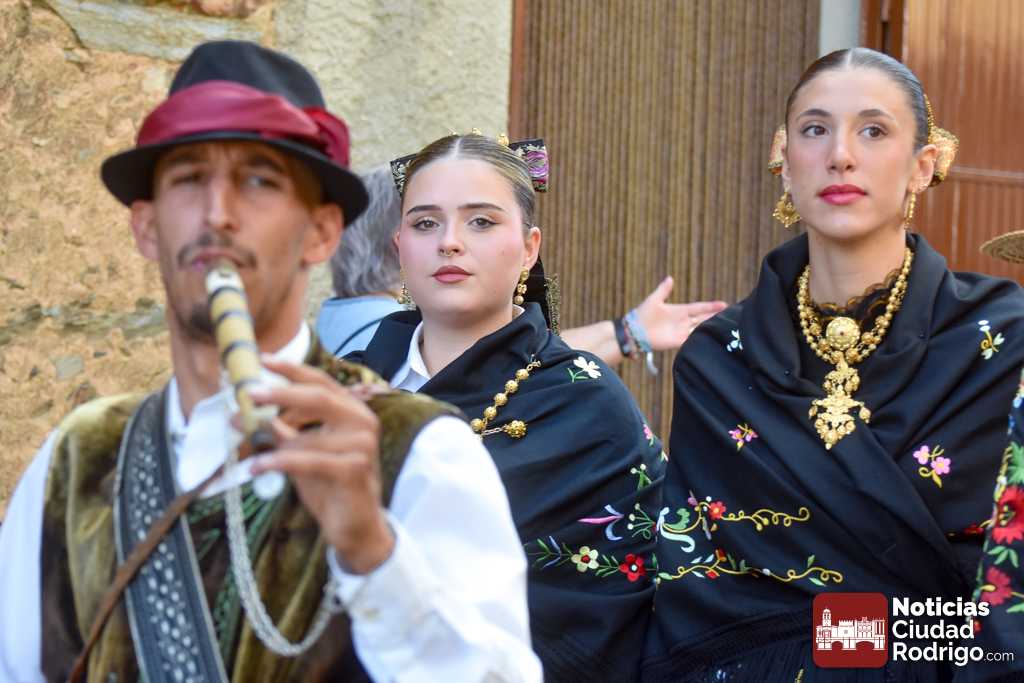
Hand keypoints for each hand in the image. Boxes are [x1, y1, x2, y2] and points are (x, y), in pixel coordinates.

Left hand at [248, 358, 393, 574]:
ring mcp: (362, 445)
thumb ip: (278, 431)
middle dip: (281, 394)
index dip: (292, 370)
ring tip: (252, 453)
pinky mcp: (355, 469)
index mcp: (352, 411)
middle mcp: (362, 422)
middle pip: (319, 396)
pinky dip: (279, 462)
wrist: (355, 526)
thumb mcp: (300, 453)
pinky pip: (308, 460)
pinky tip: (257, 467)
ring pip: (308, 436)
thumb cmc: (329, 485)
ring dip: (275, 444)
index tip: (263, 360)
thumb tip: (240, 414)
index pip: (321, 381)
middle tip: (250, 393)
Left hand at [634, 276, 727, 349]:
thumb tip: (670, 278)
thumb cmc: (642, 315)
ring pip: (700, 329)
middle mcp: (683, 321)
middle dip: (715, 317)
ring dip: (710, 327)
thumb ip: (663, 290)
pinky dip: (700, 339)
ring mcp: (681, 332)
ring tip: (725, 326)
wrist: (634, 331)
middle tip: (730, 315)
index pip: (699, 308)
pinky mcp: (677, 342)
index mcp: (680, 310)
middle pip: (703, 318)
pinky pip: (692, 341)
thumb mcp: (654, 300)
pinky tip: (710, 338)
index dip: (711, 306)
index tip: (724, 304)